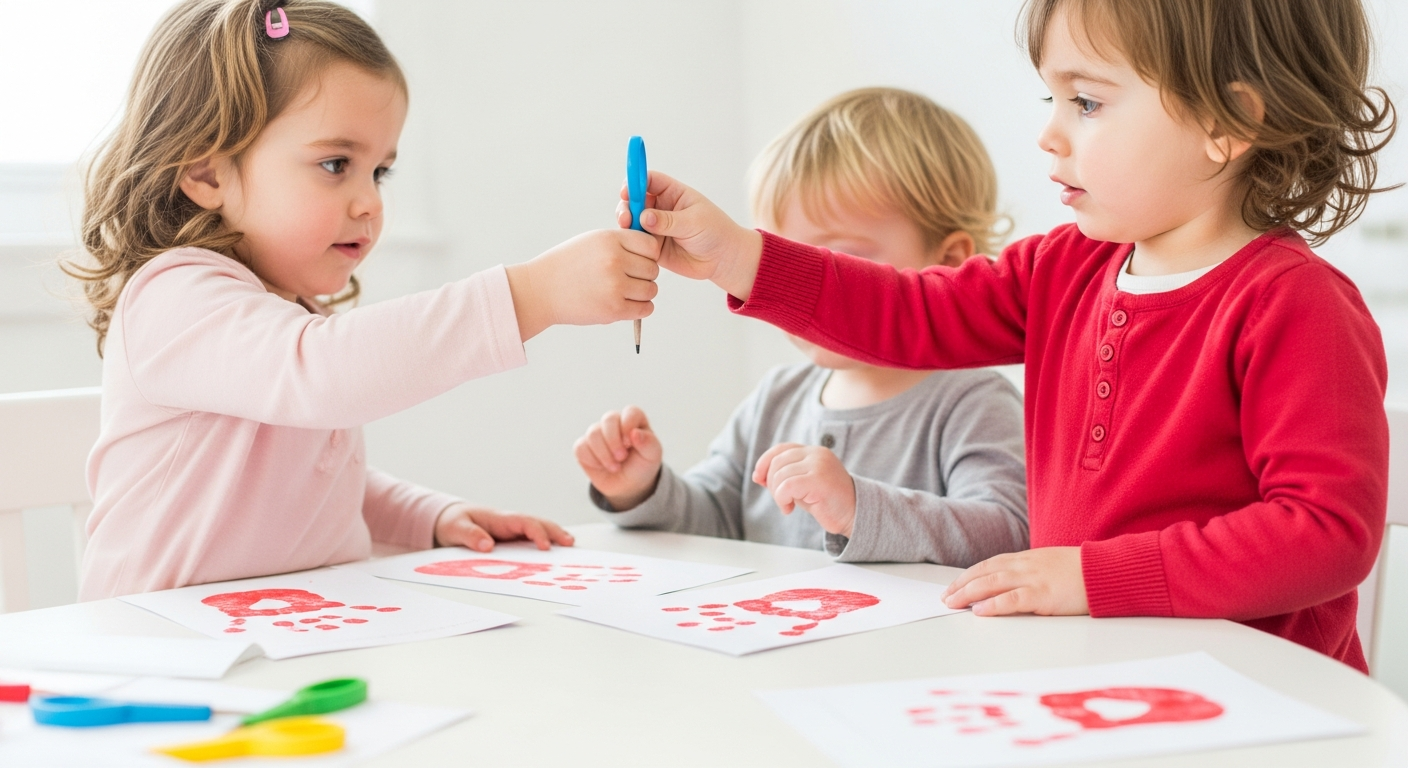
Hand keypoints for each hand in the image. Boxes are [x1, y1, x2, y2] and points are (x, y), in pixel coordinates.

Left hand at [433, 504, 574, 550]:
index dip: (537, 533)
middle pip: (539, 523)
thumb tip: (488, 546)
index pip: (525, 522)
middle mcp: (511, 523)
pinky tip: (554, 555)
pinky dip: (546, 544)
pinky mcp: (513, 539)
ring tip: (569, 547)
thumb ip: (471, 536)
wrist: (451, 519)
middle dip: (555, 532)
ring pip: (539, 530)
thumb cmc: (455, 522)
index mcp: (501, 519)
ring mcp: (513, 531)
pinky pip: (532, 540)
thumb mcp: (456, 528)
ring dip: (554, 537)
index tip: (544, 547)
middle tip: (569, 543)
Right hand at [504, 229, 660, 341]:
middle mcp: (614, 261)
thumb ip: (621, 243)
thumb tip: (652, 252)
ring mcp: (614, 286)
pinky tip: (627, 303)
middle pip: (652, 269)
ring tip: (626, 291)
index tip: (637, 261)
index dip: (647, 255)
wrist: (540, 290)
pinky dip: (641, 308)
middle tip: (628, 278)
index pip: (650, 246)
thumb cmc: (567, 265)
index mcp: (609, 240)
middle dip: (644, 275)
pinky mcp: (613, 309)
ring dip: (643, 293)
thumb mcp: (592, 241)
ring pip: (651, 290)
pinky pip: (645, 308)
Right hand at [574, 406, 661, 509]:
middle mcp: (614, 422)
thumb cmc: (642, 465)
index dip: (628, 426)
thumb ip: (649, 443)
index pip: (629, 412)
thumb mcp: (652, 456)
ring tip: (615, 466)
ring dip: (604, 454)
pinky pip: (580, 447)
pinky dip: (592, 460)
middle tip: (622, 457)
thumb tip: (635, 433)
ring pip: (593, 434)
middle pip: (608, 419)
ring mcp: (597, 433)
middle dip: (614, 441)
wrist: (628, 486)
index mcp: (633, 419)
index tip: (630, 443)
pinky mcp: (584, 446)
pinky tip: (601, 466)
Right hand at [616, 171, 762, 298]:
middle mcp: (661, 208)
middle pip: (635, 200)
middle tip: (626, 218)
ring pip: (632, 221)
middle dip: (626, 206)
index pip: (649, 180)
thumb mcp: (694, 222)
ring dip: (626, 224)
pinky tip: (634, 247)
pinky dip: (631, 243)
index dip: (635, 182)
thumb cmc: (715, 233)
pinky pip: (637, 242)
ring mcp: (656, 227)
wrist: (723, 259)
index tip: (627, 191)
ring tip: (629, 231)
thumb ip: (668, 220)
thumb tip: (644, 217)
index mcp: (673, 193)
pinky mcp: (653, 245)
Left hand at [752, 443, 855, 536]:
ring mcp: (819, 465)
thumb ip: (785, 477)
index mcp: (814, 451)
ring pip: (780, 475)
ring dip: (777, 495)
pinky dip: (782, 500)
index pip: (781, 449)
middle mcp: (817, 454)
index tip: (759, 478)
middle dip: (771, 483)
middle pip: (777, 462)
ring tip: (788, 505)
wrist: (854, 515)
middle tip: (782, 500)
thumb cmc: (827, 502)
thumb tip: (758, 476)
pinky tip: (790, 509)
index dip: (764, 462)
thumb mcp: (802, 485)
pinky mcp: (818, 479)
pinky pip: (786, 486)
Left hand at [941, 547, 1088, 615]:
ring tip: (953, 603)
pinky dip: (993, 605)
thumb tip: (1011, 585)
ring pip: (992, 583)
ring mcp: (1034, 579)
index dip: (969, 574)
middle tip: (945, 597)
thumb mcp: (1051, 566)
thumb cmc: (1083, 572)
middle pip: (985, 572)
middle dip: (962, 584)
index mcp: (1028, 558)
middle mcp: (1026, 565)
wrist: (1107, 571)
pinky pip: (1012, 599)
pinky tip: (979, 611)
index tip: (955, 585)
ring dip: (968, 593)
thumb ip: (1031, 572)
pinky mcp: (1044, 595)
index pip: (990, 564)